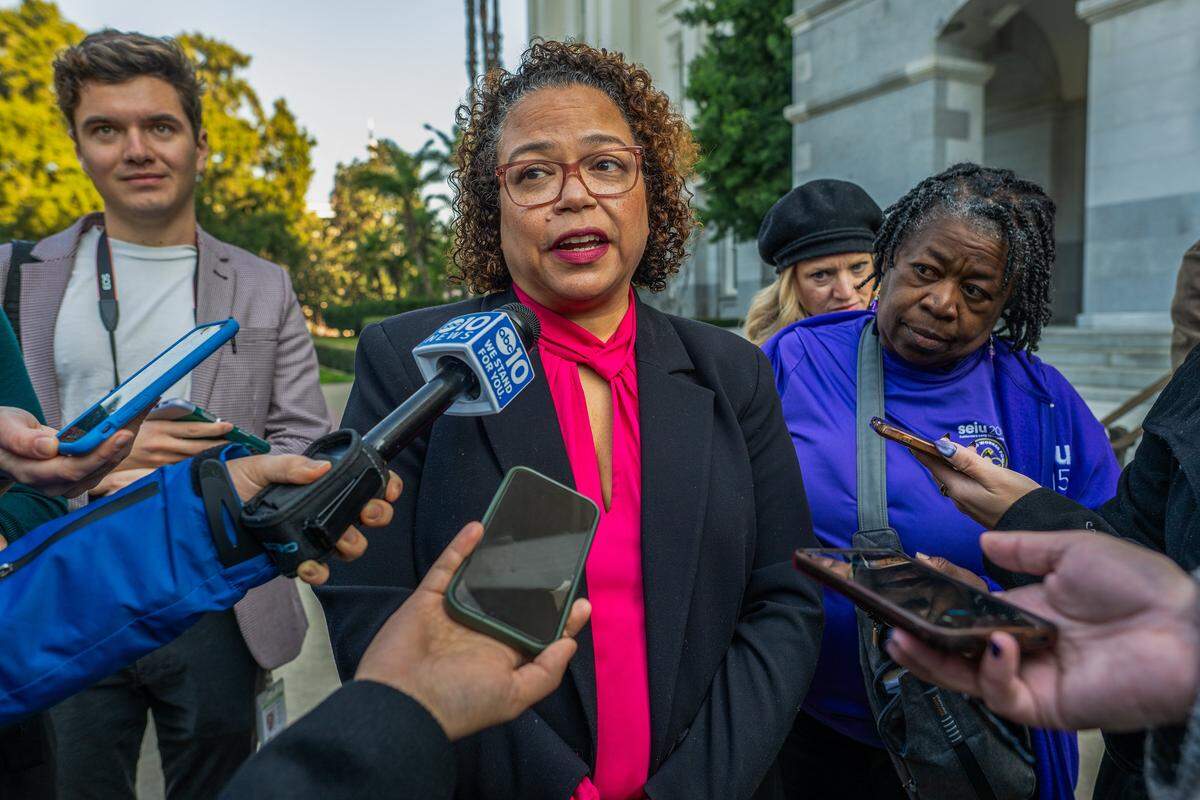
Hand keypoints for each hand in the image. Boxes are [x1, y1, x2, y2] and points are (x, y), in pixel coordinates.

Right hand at [0, 406, 141, 496]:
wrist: (2, 444)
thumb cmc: (1, 433)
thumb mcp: (4, 428)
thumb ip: (22, 440)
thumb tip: (50, 448)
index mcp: (32, 472)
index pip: (73, 469)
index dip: (100, 454)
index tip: (122, 433)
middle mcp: (54, 483)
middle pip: (97, 468)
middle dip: (120, 443)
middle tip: (138, 415)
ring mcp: (69, 480)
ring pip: (106, 465)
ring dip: (125, 439)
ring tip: (140, 410)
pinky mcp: (81, 472)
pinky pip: (106, 458)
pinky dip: (120, 439)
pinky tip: (131, 418)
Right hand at [116, 419, 234, 470]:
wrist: (100, 455)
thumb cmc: (124, 434)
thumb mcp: (142, 418)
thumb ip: (163, 415)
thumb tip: (183, 409)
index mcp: (160, 428)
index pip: (194, 429)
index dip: (214, 428)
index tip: (229, 426)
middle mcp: (162, 445)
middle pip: (199, 446)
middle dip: (220, 444)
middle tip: (237, 442)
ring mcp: (160, 461)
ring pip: (192, 459)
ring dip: (211, 456)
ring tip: (227, 452)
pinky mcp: (157, 471)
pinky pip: (180, 469)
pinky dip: (195, 466)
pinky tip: (207, 465)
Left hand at [225, 454, 402, 585]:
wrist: (204, 518)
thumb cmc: (233, 486)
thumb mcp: (260, 467)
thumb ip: (290, 466)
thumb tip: (321, 469)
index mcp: (323, 483)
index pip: (367, 482)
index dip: (386, 486)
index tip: (386, 488)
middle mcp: (326, 509)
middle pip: (370, 515)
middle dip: (377, 514)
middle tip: (365, 513)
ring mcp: (315, 535)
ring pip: (353, 544)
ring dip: (352, 542)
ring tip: (335, 538)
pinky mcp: (300, 558)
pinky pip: (322, 570)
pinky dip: (320, 570)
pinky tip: (308, 564)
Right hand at [355, 522, 590, 740]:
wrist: (403, 702)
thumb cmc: (460, 703)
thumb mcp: (513, 696)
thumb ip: (546, 672)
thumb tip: (570, 643)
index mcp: (504, 655)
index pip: (538, 631)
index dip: (560, 618)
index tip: (581, 602)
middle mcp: (482, 630)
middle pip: (513, 599)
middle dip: (533, 581)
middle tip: (556, 557)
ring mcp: (456, 612)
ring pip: (482, 578)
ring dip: (499, 558)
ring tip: (523, 536)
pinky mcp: (430, 598)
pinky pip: (448, 567)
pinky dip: (462, 547)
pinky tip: (480, 528)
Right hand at [887, 531, 1199, 730]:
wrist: (1186, 626)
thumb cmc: (1139, 585)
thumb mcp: (1073, 551)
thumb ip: (1025, 549)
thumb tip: (983, 544)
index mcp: (1028, 609)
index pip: (968, 606)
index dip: (939, 592)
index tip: (915, 570)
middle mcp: (1024, 645)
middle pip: (956, 647)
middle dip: (919, 634)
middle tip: (889, 618)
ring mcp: (1034, 676)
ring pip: (967, 677)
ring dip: (932, 658)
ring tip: (905, 638)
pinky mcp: (1048, 705)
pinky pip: (1003, 696)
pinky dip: (993, 672)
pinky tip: (997, 643)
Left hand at [909, 438, 1039, 527]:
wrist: (1039, 526)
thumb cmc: (1019, 499)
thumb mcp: (993, 475)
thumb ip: (966, 461)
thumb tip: (940, 446)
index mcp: (959, 490)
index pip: (934, 466)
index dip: (923, 451)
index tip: (912, 439)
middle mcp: (959, 499)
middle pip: (942, 473)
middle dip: (941, 455)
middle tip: (945, 438)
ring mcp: (969, 505)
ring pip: (954, 479)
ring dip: (955, 463)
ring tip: (967, 450)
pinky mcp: (979, 507)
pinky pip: (965, 486)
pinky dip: (966, 473)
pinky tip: (978, 467)